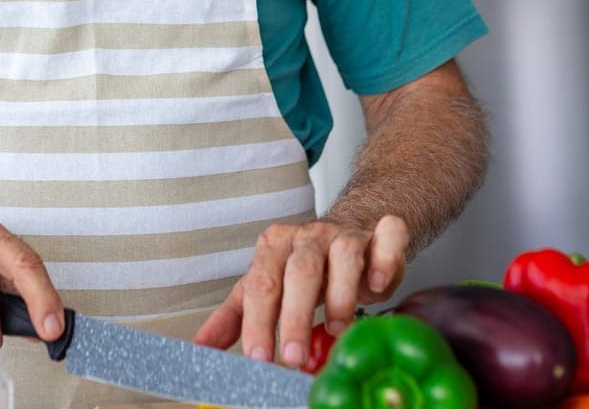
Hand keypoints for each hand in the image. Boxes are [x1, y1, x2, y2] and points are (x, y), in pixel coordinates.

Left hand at [193, 215, 408, 365]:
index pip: (261, 285)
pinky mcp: (384, 234)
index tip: (258, 358)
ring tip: (336, 329)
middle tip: (293, 356)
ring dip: (340, 295)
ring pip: (344, 256)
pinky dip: (385, 260)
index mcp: (275, 246)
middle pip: (299, 272)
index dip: (258, 323)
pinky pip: (388, 238)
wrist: (355, 230)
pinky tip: (377, 286)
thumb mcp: (266, 287)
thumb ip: (234, 317)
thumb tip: (200, 348)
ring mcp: (348, 233)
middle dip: (295, 317)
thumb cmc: (308, 267)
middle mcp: (309, 236)